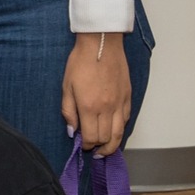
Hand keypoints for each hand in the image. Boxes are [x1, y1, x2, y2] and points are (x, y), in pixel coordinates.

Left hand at [63, 33, 131, 155]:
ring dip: (112, 144)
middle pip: (107, 138)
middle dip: (99, 147)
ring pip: (120, 133)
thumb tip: (72, 131)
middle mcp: (107, 109)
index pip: (92, 137)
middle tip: (93, 150)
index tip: (82, 145)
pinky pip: (126, 120)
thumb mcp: (66, 87)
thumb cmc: (80, 63)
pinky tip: (113, 130)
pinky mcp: (128, 97)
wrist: (101, 45)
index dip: (87, 146)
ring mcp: (120, 104)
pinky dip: (120, 129)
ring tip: (105, 148)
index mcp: (90, 107)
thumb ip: (68, 111)